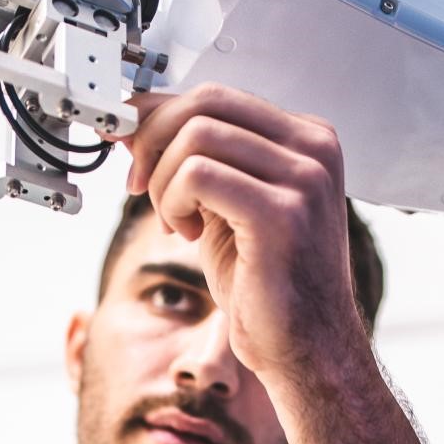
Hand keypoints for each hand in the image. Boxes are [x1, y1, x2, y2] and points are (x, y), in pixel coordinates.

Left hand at [121, 84, 365, 386]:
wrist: (307, 347)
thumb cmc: (268, 283)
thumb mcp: (221, 204)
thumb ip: (190, 158)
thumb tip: (133, 121)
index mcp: (306, 139)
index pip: (216, 96)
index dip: (160, 116)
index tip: (130, 146)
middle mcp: (313, 149)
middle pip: (204, 104)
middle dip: (154, 141)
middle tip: (139, 185)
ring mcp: (304, 178)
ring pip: (196, 136)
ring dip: (163, 180)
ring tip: (176, 221)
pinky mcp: (282, 213)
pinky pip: (199, 175)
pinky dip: (174, 201)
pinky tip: (187, 233)